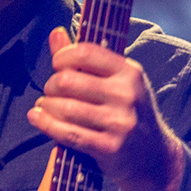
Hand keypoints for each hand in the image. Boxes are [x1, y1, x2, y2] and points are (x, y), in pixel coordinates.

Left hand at [28, 28, 184, 190]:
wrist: (154, 158)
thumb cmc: (128, 113)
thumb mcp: (117, 82)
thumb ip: (84, 59)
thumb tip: (55, 32)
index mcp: (130, 72)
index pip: (85, 52)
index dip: (62, 56)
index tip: (57, 65)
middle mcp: (127, 95)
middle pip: (68, 80)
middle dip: (51, 85)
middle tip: (51, 92)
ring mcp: (119, 123)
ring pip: (64, 107)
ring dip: (47, 106)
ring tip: (46, 107)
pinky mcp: (109, 148)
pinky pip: (66, 133)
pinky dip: (45, 124)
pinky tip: (37, 117)